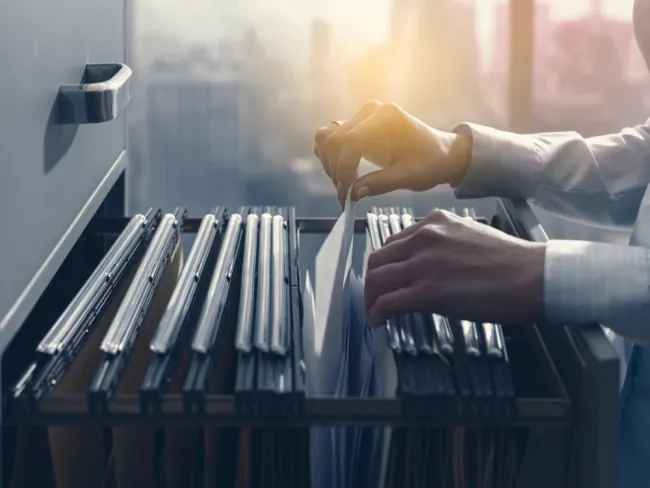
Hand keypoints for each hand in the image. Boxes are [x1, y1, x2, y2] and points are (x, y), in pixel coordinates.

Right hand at [313, 100, 471, 206]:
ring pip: (327, 137)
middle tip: (346, 195)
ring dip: (330, 164)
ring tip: (345, 185)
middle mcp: (371, 111)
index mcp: (387, 117)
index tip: (346, 195)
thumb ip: (380, 184)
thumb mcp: (409, 177)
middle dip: (335, 171)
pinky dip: (330, 157)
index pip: (351, 142)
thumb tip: (353, 194)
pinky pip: (330, 137)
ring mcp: (362, 116)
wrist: (441, 153)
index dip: (344, 171)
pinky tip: (343, 174)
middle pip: (334, 140)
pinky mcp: (356, 125)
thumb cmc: (430, 163)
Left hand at [364, 210, 545, 325]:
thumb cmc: (510, 261)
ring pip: (377, 279)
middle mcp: (424, 238)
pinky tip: (379, 321)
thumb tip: (429, 263)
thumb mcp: (469, 236)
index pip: (394, 242)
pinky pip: (388, 303)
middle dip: (373, 280)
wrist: (532, 276)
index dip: (386, 263)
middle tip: (375, 296)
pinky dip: (377, 313)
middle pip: (379, 259)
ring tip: (374, 310)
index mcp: (434, 223)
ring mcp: (424, 264)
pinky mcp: (428, 292)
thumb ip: (444, 243)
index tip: (388, 276)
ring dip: (371, 298)